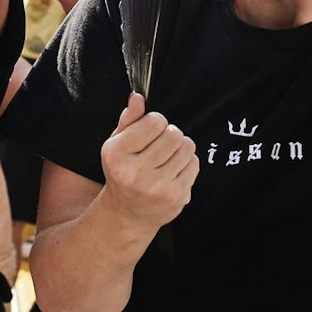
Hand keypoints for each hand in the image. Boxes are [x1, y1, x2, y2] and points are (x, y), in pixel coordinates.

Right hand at [98, 94, 198, 231]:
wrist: (127, 214)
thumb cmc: (122, 171)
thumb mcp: (116, 144)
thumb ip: (128, 119)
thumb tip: (138, 97)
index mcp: (117, 155)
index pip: (154, 122)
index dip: (155, 121)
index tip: (149, 130)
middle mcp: (136, 173)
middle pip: (173, 134)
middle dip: (169, 133)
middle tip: (161, 143)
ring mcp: (158, 187)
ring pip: (187, 147)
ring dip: (180, 147)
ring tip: (167, 156)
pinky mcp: (176, 197)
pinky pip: (194, 164)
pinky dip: (187, 162)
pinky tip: (173, 170)